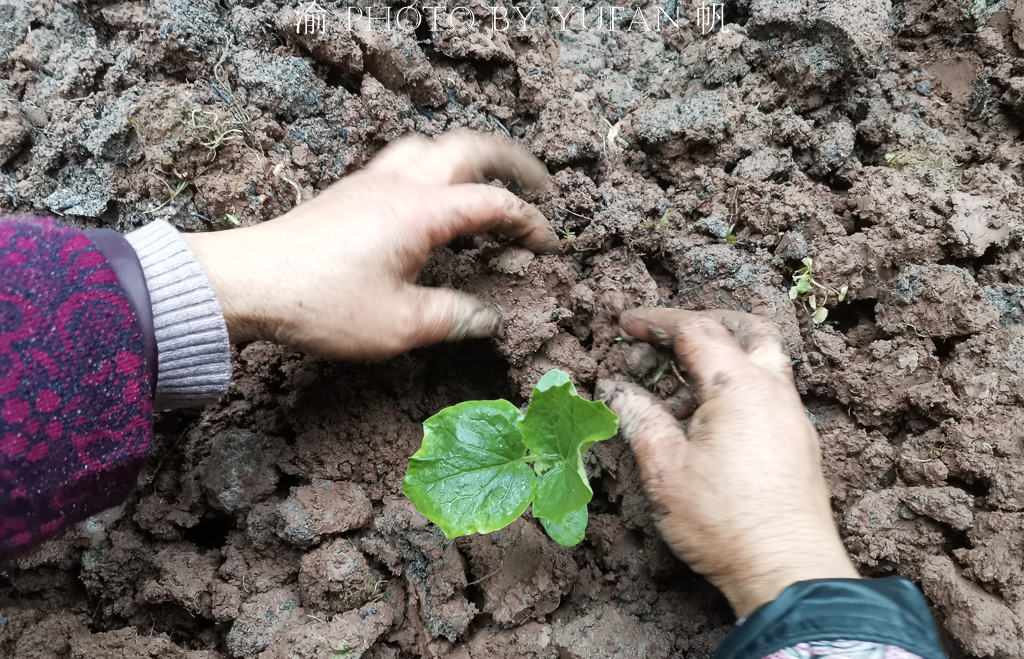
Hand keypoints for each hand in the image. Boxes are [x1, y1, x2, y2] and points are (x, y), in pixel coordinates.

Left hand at [183, 131, 559, 359]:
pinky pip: (402, 161)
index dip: (529, 221)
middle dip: (510, 162)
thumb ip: (453, 318)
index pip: (493, 203)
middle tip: (536, 184)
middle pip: (468, 148)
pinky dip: (433, 170)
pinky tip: (428, 204)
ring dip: (466, 158)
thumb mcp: (398, 325)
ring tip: (484, 185)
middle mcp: (399, 185)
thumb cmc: (321, 304)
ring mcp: (370, 182)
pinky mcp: (348, 193)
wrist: (247, 283)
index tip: (548, 245)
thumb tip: (488, 320)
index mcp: (421, 211)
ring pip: (431, 146)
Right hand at [598, 309, 858, 617]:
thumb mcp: (664, 467)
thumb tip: (615, 389)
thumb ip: (637, 416)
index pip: (696, 329)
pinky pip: (767, 393)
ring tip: (676, 387)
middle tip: (666, 339)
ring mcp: (791, 417)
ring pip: (760, 361)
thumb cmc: (724, 520)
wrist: (788, 571)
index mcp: (740, 386)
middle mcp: (774, 390)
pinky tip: (705, 421)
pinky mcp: (798, 443)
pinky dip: (735, 387)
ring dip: (720, 358)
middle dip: (703, 324)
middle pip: (746, 329)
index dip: (655, 321)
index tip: (625, 325)